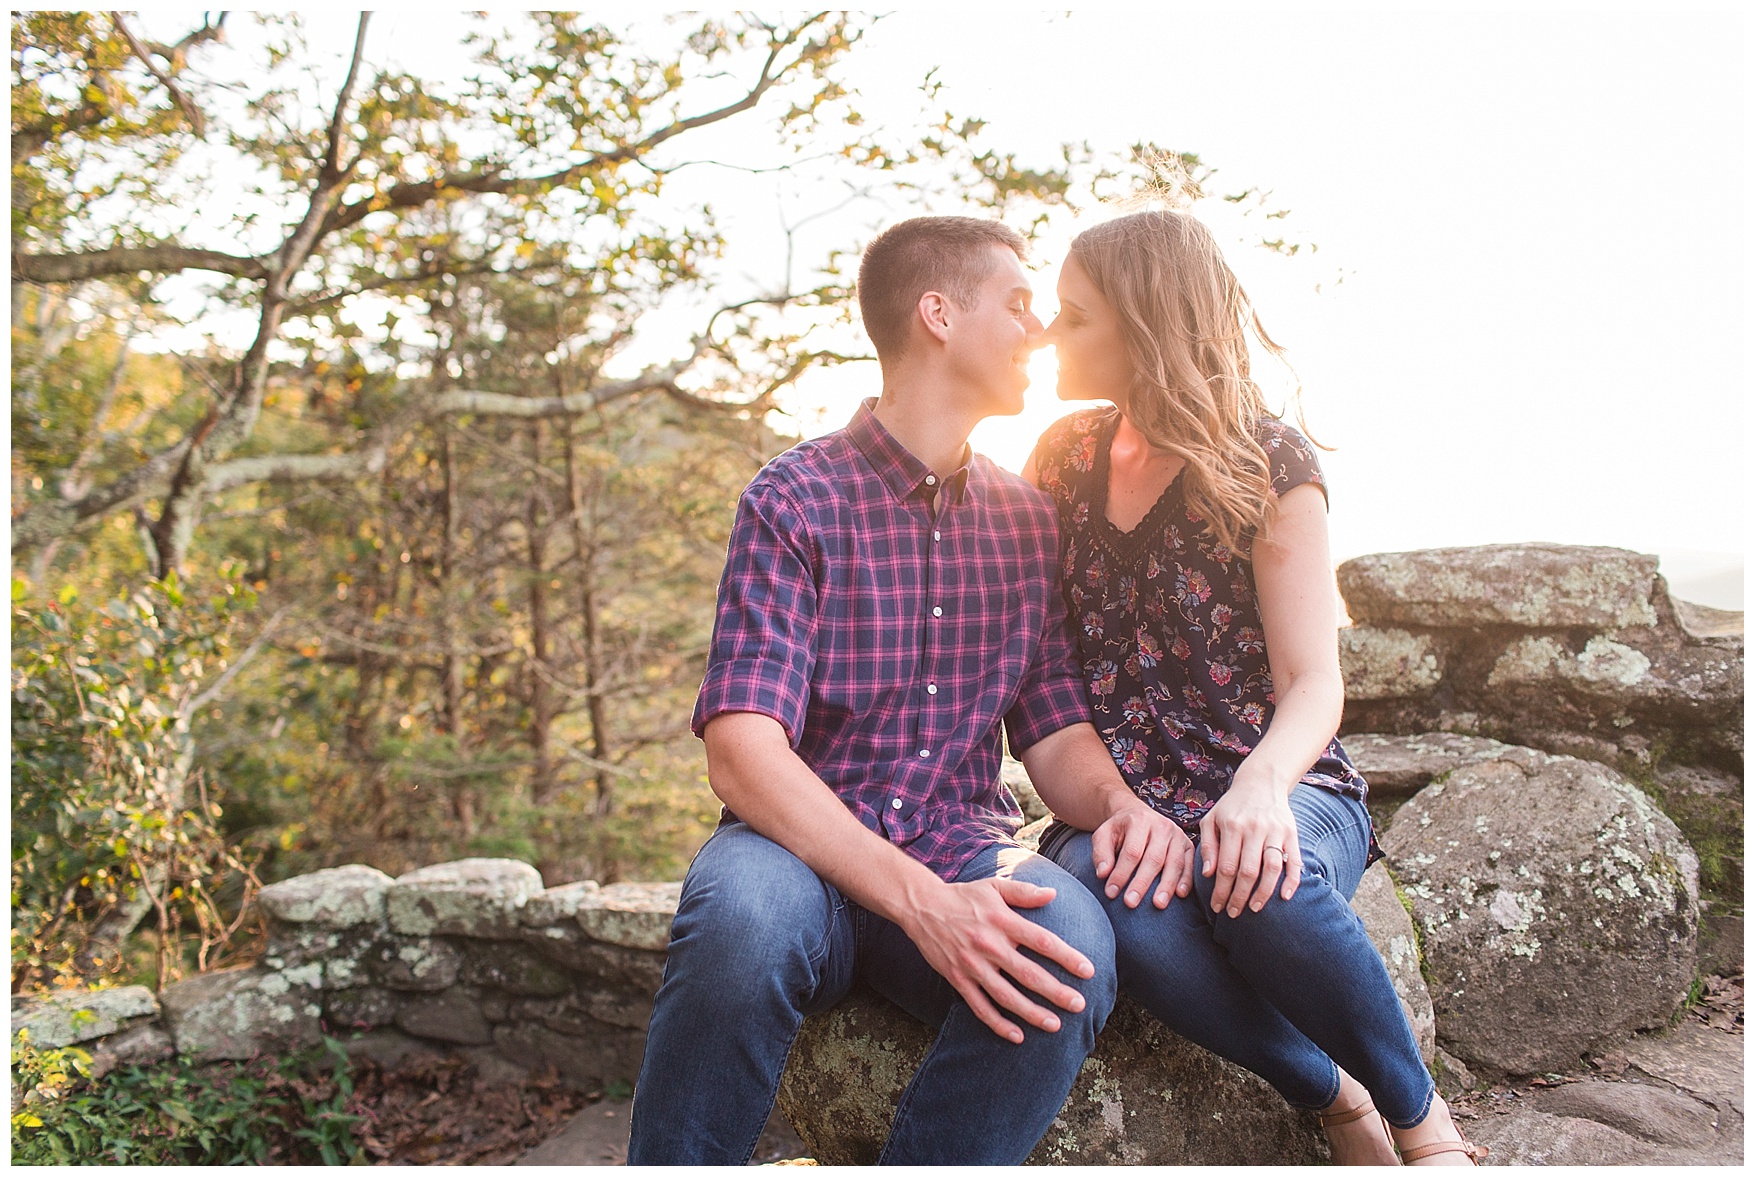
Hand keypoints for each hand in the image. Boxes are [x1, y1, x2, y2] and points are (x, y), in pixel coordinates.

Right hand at [905, 876, 1094, 1043]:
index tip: (1087, 970)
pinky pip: (979, 1006)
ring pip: (1006, 996)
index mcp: (1002, 921)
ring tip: (1055, 1025)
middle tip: (1080, 1005)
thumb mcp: (994, 887)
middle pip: (1027, 974)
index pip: (1041, 941)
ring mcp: (972, 965)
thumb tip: (1054, 894)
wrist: (922, 906)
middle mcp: (989, 945)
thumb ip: (1024, 892)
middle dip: (1056, 992)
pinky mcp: (957, 978)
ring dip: (1031, 1013)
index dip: (1066, 956)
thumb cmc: (964, 896)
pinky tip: (1017, 1036)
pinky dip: (998, 1024)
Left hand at [1091, 800, 1195, 908]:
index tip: (1111, 893)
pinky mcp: (1188, 846)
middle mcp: (1162, 826)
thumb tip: (1103, 874)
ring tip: (1158, 904)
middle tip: (1130, 903)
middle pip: (1154, 858)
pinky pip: (1190, 864)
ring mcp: (1178, 835)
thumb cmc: (1120, 831)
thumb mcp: (1104, 835)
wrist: (1139, 816)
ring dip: (1167, 885)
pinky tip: (1180, 894)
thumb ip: (1101, 853)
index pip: (1131, 851)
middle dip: (1141, 883)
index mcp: (1139, 820)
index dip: (1121, 873)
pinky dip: (1186, 880)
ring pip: (1174, 863)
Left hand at [1197, 778, 1301, 916]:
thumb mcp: (1211, 819)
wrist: (1261, 783)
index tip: (1217, 906)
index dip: (1221, 890)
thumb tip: (1208, 874)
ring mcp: (1276, 831)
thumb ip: (1207, 845)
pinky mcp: (1292, 834)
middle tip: (1233, 913)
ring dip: (1263, 893)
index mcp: (1232, 825)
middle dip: (1239, 897)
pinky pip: (1295, 861)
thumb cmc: (1231, 806)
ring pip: (1272, 868)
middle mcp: (1255, 828)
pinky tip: (1284, 897)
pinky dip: (1292, 881)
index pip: (1226, 866)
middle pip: (1248, 871)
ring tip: (1253, 908)